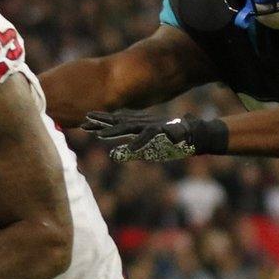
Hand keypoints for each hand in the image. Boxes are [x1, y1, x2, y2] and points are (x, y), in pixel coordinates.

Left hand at [83, 110, 227, 161]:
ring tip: (100, 136)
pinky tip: (130, 149)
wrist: (195, 135)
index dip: (100, 121)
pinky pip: (148, 139)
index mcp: (138, 126)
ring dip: (115, 132)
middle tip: (83, 124)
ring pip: (130, 128)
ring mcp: (153, 127)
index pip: (115, 122)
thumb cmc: (171, 142)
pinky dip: (138, 143)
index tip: (83, 122)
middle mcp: (143, 124)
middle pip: (118, 122)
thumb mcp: (146, 150)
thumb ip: (129, 152)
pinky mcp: (163, 133)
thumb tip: (112, 156)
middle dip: (101, 122)